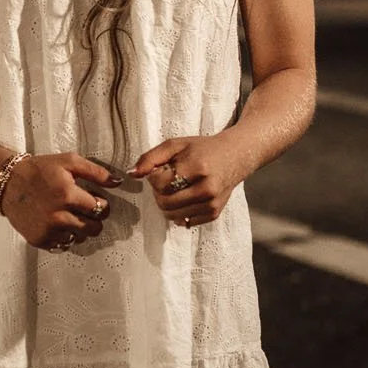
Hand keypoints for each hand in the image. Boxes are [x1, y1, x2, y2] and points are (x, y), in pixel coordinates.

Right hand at [0, 151, 120, 250]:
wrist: (8, 183)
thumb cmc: (40, 170)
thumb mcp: (69, 162)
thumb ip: (96, 172)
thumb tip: (119, 182)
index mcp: (68, 196)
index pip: (101, 209)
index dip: (100, 204)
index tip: (93, 200)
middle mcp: (59, 217)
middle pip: (94, 229)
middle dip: (94, 219)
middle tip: (83, 209)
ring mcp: (48, 231)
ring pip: (80, 238)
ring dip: (79, 228)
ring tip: (68, 215)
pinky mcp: (39, 240)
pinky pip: (64, 245)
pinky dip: (65, 236)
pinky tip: (57, 223)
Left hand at [129, 133, 245, 227]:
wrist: (235, 157)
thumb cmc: (202, 149)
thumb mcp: (176, 145)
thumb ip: (150, 158)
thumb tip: (131, 174)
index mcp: (197, 167)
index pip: (160, 183)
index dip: (154, 176)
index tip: (162, 169)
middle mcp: (207, 188)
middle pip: (164, 202)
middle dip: (158, 192)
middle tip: (167, 180)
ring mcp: (211, 203)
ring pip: (172, 215)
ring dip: (166, 203)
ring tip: (175, 189)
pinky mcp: (214, 214)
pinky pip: (184, 222)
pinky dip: (179, 212)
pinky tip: (186, 197)